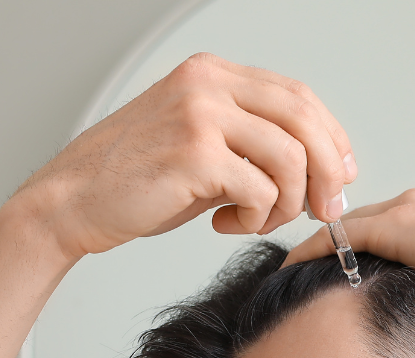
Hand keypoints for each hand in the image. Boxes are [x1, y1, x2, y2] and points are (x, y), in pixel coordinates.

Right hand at [11, 54, 355, 260]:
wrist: (74, 201)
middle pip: (305, 119)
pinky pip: (261, 191)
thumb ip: (253, 146)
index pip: (298, 96)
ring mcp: (202, 115)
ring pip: (290, 159)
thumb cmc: (137, 182)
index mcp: (214, 75)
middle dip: (327, 173)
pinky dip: (255, 219)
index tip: (340, 177)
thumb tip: (319, 172)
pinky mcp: (195, 154)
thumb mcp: (203, 149)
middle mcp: (209, 84)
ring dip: (287, 204)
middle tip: (325, 210)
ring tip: (255, 221)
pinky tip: (225, 225)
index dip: (331, 139)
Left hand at [284, 186, 414, 316]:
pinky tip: (285, 270)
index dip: (364, 248)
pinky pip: (338, 237)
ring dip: (312, 248)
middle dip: (329, 244)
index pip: (392, 226)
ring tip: (281, 273)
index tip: (343, 272)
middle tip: (296, 269)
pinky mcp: (399, 227)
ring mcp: (409, 210)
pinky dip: (309, 251)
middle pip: (360, 220)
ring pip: (344, 224)